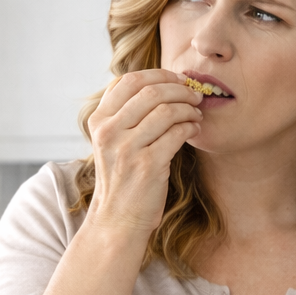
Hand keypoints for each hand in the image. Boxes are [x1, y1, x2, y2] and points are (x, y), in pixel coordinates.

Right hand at [84, 69, 201, 234]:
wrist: (118, 220)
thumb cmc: (121, 178)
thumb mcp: (110, 142)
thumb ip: (124, 114)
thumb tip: (157, 82)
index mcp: (99, 121)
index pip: (129, 80)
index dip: (159, 74)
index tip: (177, 79)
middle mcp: (109, 132)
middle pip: (151, 91)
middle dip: (180, 88)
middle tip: (195, 94)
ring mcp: (127, 149)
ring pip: (166, 110)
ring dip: (189, 107)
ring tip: (196, 113)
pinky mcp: (147, 165)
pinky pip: (177, 133)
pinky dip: (191, 126)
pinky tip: (194, 129)